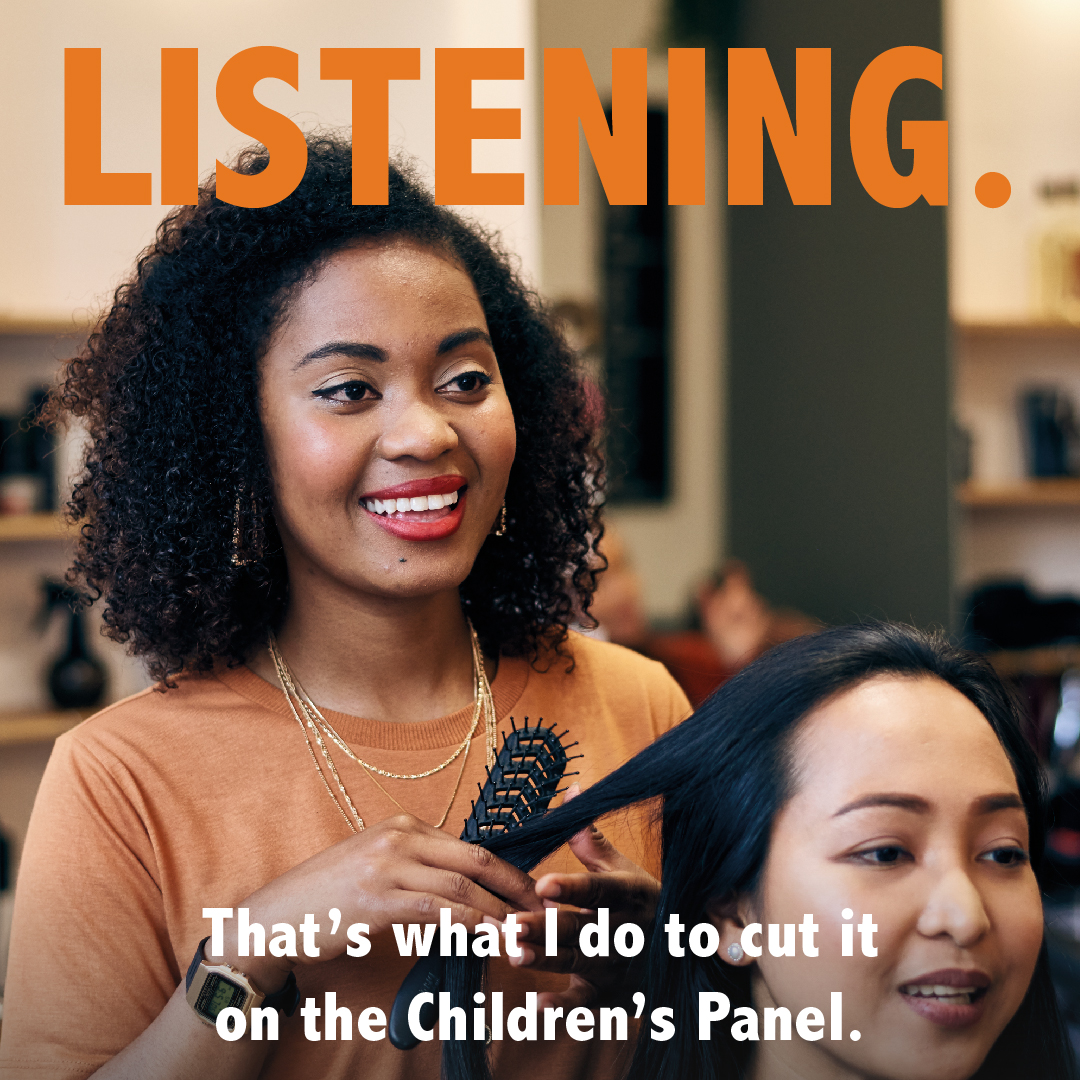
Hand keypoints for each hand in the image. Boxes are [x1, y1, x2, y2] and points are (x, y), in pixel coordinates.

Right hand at [218, 813, 542, 990]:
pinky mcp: (376, 899)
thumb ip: (418, 872)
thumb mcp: (377, 870)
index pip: (470, 846)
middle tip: (546, 911)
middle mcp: (398, 837)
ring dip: (500, 912)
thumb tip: (465, 896)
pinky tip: (489, 940)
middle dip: (516, 886)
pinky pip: (436, 911)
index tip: (533, 893)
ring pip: (461, 887)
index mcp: (402, 827)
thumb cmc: (328, 899)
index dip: (508, 871)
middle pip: (475, 859)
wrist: (275, 917)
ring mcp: (386, 865)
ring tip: (527, 933)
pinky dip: (469, 926)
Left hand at [506, 785, 659, 1009]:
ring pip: (577, 964)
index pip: (599, 890)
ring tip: (513, 953)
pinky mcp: (609, 998)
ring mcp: (617, 968)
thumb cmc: (643, 905)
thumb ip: (592, 839)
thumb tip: (572, 791)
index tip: (543, 884)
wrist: (686, 960)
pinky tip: (535, 1008)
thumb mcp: (624, 870)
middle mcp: (624, 932)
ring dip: (545, 961)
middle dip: (547, 928)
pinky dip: (562, 1010)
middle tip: (513, 924)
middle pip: (582, 930)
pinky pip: (585, 1007)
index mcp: (629, 895)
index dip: (572, 888)